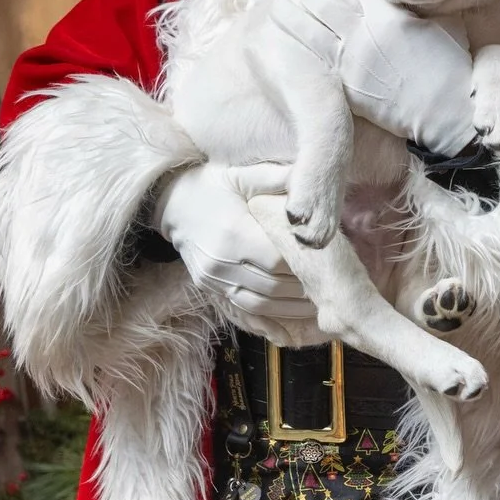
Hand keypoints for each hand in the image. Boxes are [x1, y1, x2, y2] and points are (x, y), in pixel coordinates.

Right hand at [151, 161, 317, 341]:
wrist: (169, 203)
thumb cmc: (211, 186)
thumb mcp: (241, 175)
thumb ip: (275, 178)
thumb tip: (307, 176)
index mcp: (234, 233)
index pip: (277, 259)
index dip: (302, 263)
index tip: (326, 262)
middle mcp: (222, 261)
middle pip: (272, 285)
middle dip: (302, 287)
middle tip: (330, 286)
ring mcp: (214, 279)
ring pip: (260, 303)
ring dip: (290, 308)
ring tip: (317, 305)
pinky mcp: (210, 289)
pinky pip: (243, 309)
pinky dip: (267, 317)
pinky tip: (288, 323)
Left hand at [268, 0, 478, 156]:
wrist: (444, 112)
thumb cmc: (450, 67)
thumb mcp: (443, 23)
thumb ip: (418, 3)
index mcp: (388, 14)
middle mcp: (363, 34)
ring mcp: (349, 60)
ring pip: (306, 27)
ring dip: (293, 13)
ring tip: (285, 6)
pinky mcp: (342, 84)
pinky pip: (310, 58)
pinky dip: (297, 43)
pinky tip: (289, 37)